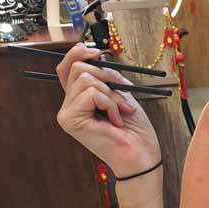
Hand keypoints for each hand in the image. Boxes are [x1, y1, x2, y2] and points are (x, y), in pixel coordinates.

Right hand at [56, 43, 160, 177]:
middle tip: (123, 95)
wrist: (142, 156)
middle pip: (77, 68)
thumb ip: (105, 76)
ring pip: (85, 79)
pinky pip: (91, 93)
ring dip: (111, 93)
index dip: (78, 53)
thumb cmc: (135, 130)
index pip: (66, 67)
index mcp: (78, 100)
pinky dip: (110, 103)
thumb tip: (94, 54)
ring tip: (121, 112)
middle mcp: (68, 107)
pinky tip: (116, 121)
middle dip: (106, 75)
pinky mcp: (71, 120)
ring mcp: (67, 114)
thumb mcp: (121, 94)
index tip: (96, 51)